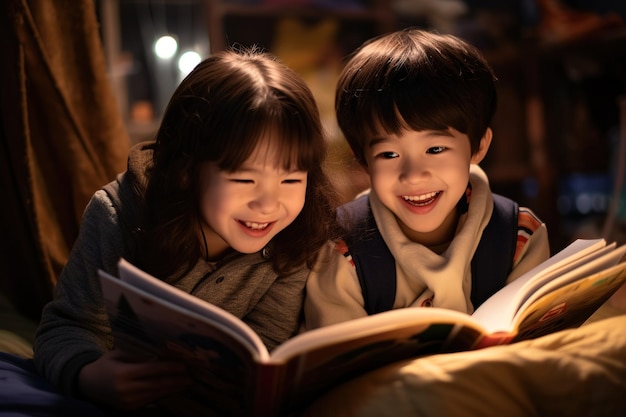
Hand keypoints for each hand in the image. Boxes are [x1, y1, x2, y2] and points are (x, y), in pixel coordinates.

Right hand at [78, 349, 192, 409]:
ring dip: (173, 389)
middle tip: (192, 376)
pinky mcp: (129, 408)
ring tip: (187, 382)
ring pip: (155, 394)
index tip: (184, 365)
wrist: (86, 385)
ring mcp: (127, 401)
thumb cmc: (106, 364)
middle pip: (156, 384)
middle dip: (176, 380)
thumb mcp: (119, 354)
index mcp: (123, 373)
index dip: (169, 368)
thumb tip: (161, 354)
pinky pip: (150, 400)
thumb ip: (138, 355)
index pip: (151, 370)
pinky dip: (163, 394)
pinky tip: (174, 389)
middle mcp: (125, 389)